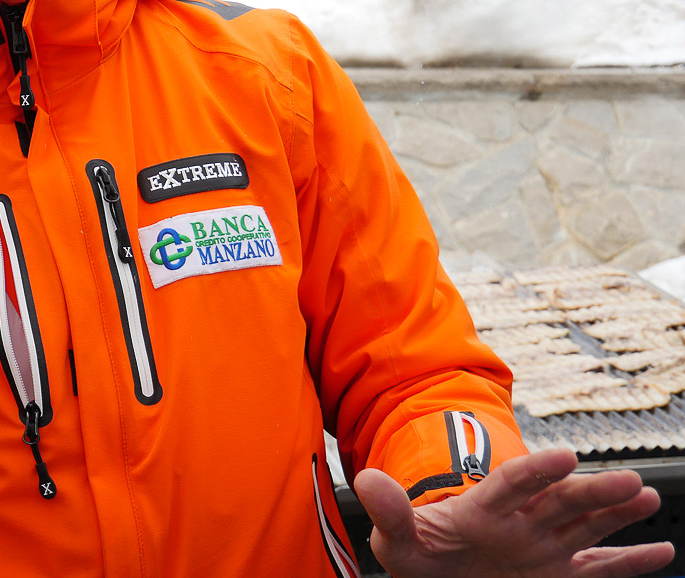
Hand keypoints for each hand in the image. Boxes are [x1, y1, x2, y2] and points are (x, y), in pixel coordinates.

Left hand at [354, 449, 672, 577]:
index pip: (514, 483)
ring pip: (585, 526)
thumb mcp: (397, 538)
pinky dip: (629, 561)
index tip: (563, 456)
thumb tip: (367, 479)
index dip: (537, 470)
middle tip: (629, 479)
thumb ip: (390, 511)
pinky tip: (660, 549)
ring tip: (645, 496)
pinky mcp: (557, 574)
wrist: (436, 576)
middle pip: (561, 501)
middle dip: (593, 490)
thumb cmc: (418, 554)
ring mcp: (542, 547)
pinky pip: (598, 568)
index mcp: (483, 509)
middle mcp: (520, 523)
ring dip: (616, 511)